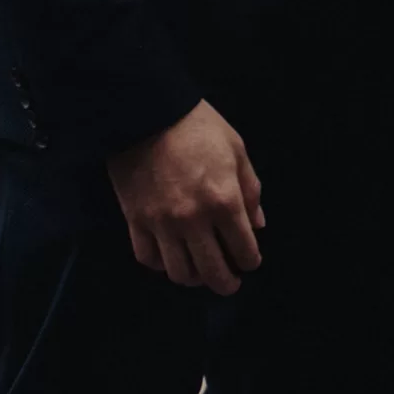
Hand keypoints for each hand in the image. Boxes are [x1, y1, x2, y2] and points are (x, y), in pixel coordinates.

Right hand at [106, 100, 264, 294]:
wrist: (146, 111)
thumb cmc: (198, 125)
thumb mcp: (236, 149)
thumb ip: (250, 189)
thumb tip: (258, 225)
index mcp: (224, 200)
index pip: (243, 248)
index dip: (250, 260)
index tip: (250, 261)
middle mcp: (194, 220)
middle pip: (212, 271)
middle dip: (226, 283)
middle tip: (230, 283)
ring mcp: (162, 224)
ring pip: (179, 272)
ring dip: (194, 279)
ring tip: (200, 273)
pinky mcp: (135, 221)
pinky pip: (148, 258)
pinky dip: (161, 265)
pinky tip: (170, 258)